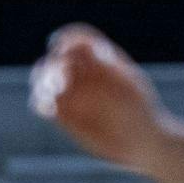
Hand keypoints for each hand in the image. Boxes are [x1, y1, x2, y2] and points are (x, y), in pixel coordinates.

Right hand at [29, 25, 163, 173]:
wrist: (143, 142)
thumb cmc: (142, 112)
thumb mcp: (129, 86)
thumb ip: (109, 69)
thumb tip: (94, 50)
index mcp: (100, 61)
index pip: (76, 41)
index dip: (66, 40)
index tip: (62, 50)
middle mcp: (84, 75)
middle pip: (56, 59)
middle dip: (51, 66)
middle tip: (58, 82)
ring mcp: (72, 95)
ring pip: (45, 80)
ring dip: (41, 81)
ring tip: (50, 94)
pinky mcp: (64, 116)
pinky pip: (44, 105)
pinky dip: (40, 102)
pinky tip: (47, 107)